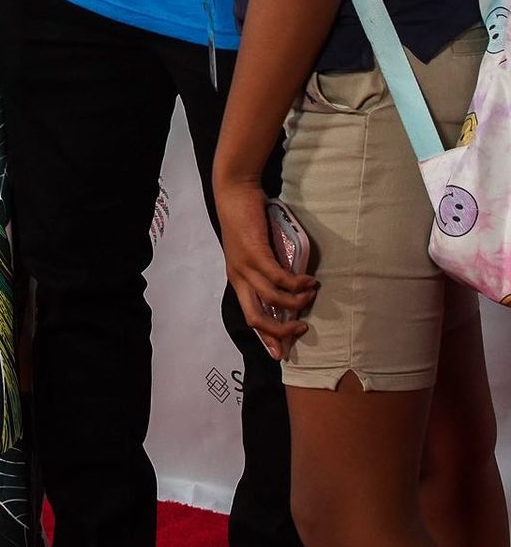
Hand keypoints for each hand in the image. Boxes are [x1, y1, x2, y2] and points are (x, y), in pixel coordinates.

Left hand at [214, 176, 315, 361]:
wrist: (235, 193)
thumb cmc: (246, 220)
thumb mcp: (254, 251)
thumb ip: (267, 269)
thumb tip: (291, 285)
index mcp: (237, 280)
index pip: (250, 316)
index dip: (266, 338)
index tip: (282, 353)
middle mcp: (238, 277)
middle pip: (255, 318)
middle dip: (279, 331)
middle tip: (301, 330)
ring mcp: (245, 266)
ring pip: (271, 300)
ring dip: (295, 303)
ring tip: (312, 297)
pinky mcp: (255, 253)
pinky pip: (279, 278)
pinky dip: (296, 284)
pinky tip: (309, 282)